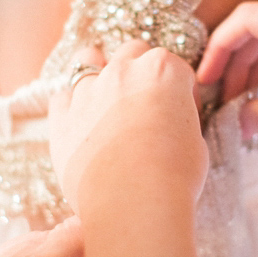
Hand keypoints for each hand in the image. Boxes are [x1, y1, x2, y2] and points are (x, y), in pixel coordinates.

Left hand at [49, 41, 208, 217]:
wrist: (133, 203)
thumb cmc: (173, 176)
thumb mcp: (195, 142)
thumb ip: (181, 120)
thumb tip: (172, 124)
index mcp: (163, 70)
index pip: (177, 69)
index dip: (182, 93)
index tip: (183, 114)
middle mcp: (123, 71)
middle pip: (133, 53)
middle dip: (141, 72)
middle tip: (145, 102)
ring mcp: (88, 90)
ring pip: (88, 59)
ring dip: (99, 72)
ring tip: (106, 98)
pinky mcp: (61, 116)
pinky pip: (62, 96)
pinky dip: (71, 104)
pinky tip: (82, 123)